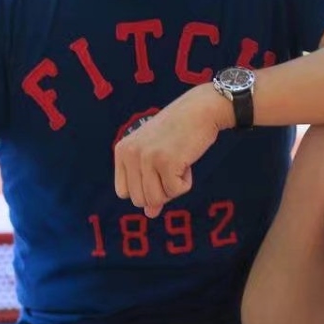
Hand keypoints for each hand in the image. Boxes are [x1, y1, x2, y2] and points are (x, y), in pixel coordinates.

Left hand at [114, 83, 231, 216]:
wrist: (201, 109)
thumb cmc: (179, 132)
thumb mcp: (156, 157)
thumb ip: (149, 184)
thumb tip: (150, 214)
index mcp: (122, 151)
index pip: (124, 193)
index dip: (145, 189)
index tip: (158, 172)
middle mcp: (130, 154)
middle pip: (140, 200)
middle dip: (161, 191)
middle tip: (171, 166)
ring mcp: (147, 157)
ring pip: (156, 199)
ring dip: (173, 188)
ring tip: (178, 163)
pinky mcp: (166, 162)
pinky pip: (175, 191)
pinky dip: (186, 182)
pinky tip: (186, 161)